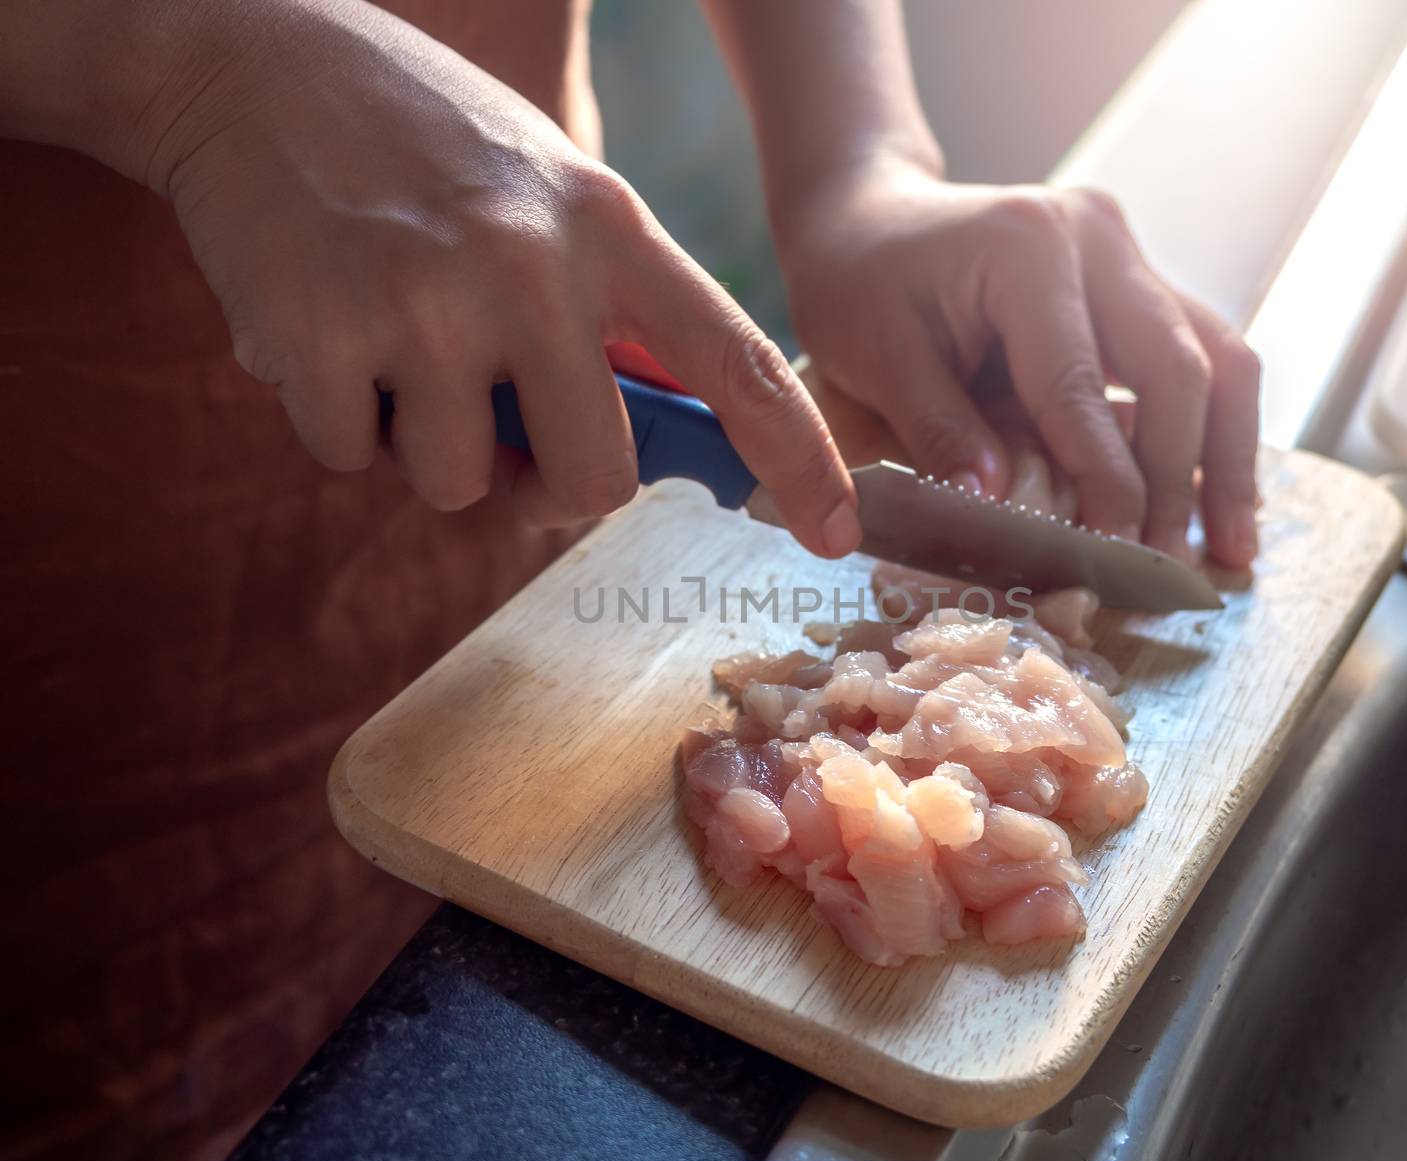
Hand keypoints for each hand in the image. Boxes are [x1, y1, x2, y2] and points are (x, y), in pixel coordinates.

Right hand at [137, 0, 859, 555]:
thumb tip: (644, 446)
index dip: (797, 458)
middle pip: (593, 481)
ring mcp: (422, 304)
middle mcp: (529, 267)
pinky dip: (338, 418)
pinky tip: (323, 323)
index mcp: (606, 225)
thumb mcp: (550, 191)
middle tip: (507, 434)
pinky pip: (351, 460)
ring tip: (392, 339)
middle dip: (551, 488)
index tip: (836, 532)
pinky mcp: (315, 338)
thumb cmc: (425, 145)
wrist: (251, 63)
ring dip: (426, 445)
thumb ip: (608, 308)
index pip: (734, 361)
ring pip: (459, 486)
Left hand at [773, 163, 1258, 565]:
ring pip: (1216, 358)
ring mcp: (1127, 255)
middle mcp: (1096, 238)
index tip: (1115, 554)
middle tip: (1169, 572)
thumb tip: (998, 507)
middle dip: (1179, 480)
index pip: (1080, 384)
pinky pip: (1200, 355)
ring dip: (1227, 458)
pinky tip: (1216, 498)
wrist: (870, 219)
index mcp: (1027, 246)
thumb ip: (939, 430)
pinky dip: (1213, 429)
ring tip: (1233, 547)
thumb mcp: (877, 355)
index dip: (1105, 478)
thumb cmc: (860, 283)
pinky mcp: (1137, 281)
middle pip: (1179, 367)